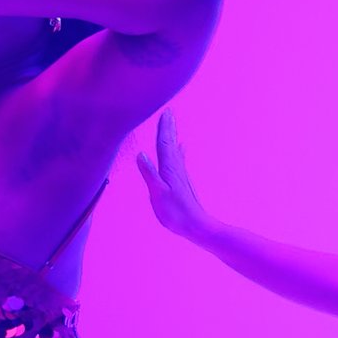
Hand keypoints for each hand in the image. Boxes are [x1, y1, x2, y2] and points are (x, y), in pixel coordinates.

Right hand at [136, 111, 212, 238]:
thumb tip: (141, 153)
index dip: (164, 127)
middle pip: (171, 143)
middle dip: (169, 127)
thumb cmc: (176, 212)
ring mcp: (180, 174)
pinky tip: (180, 147)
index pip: (164, 143)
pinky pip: (178, 159)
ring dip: (172, 135)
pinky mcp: (181, 181)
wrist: (196, 225)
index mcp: (169, 168)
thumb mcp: (158, 193)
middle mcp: (176, 168)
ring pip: (175, 149)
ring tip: (171, 124)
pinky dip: (177, 149)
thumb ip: (149, 173)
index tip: (165, 112)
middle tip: (169, 111)